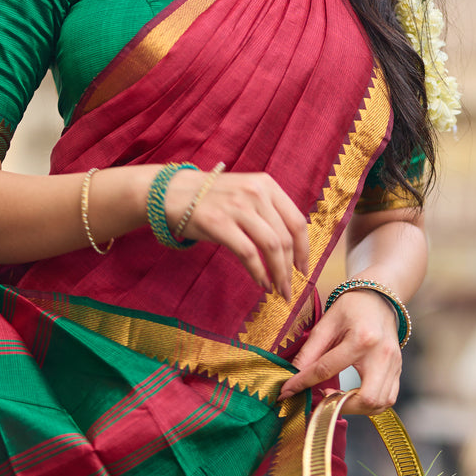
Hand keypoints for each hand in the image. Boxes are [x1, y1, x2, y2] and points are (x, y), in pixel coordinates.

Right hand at [163, 169, 308, 298]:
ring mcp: (237, 207)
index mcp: (267, 185)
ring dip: (278, 274)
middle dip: (290, 269)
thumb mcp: (245, 194)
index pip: (297, 221)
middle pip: (285, 238)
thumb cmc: (210, 199)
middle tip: (288, 289)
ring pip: (271, 246)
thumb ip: (267, 212)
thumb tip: (289, 248)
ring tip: (277, 290)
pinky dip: (258, 272)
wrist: (171, 193)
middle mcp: (255, 193)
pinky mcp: (219, 223)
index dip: (304, 250)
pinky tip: (261, 283)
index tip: (303, 270)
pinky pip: (248, 253)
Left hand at [277, 288, 401, 412]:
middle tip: (323, 399)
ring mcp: (394, 364)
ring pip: (379, 403)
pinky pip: (388, 399)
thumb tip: (293, 374)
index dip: (303, 383)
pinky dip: (369, 404)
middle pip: (366, 398)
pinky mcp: (398, 370)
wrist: (379, 298)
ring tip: (336, 397)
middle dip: (341, 406)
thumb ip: (310, 351)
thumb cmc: (352, 308)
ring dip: (355, 408)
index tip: (287, 392)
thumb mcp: (326, 323)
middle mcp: (382, 355)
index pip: (327, 370)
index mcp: (362, 339)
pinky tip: (352, 396)